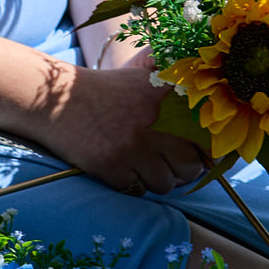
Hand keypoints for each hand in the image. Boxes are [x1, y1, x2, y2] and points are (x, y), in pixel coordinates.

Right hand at [46, 61, 207, 194]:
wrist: (56, 99)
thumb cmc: (106, 93)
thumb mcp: (146, 79)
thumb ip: (180, 98)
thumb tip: (213, 143)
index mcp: (171, 99)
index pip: (208, 140)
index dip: (208, 155)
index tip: (202, 159)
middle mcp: (158, 123)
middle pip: (189, 167)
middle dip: (179, 171)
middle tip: (164, 163)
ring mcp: (135, 146)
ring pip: (165, 184)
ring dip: (155, 179)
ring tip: (138, 163)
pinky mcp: (112, 166)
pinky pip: (137, 189)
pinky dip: (130, 182)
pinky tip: (117, 165)